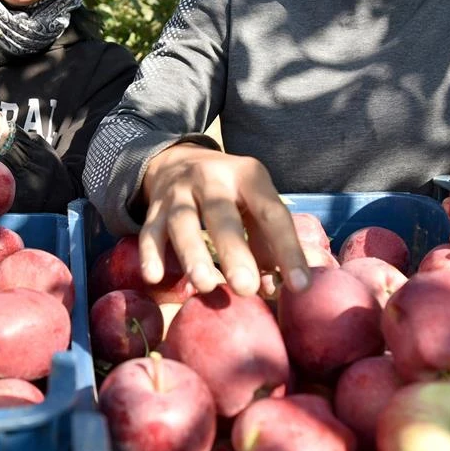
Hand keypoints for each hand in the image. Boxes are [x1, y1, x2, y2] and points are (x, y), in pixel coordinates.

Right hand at [139, 143, 310, 297]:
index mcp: (247, 176)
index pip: (271, 213)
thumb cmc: (229, 194)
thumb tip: (272, 289)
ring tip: (205, 285)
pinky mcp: (154, 208)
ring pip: (183, 222)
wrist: (178, 161)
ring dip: (193, 254)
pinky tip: (154, 277)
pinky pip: (150, 231)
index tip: (299, 286)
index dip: (287, 249)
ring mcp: (179, 192)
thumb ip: (266, 244)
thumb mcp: (254, 203)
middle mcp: (211, 179)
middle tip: (245, 288)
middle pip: (222, 214)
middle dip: (234, 252)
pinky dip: (150, 253)